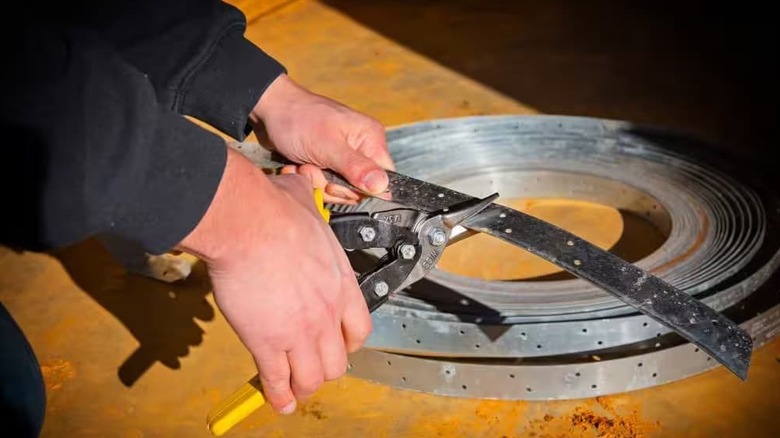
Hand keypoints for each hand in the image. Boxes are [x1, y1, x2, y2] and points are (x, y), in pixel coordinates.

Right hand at [177, 148, 370, 413]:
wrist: (249, 224)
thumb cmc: (275, 212)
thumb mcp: (305, 200)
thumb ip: (307, 197)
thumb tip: (299, 181)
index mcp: (341, 284)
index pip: (360, 328)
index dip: (350, 342)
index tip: (341, 345)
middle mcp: (327, 313)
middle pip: (339, 360)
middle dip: (327, 368)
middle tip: (314, 367)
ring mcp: (300, 332)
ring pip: (313, 378)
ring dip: (305, 386)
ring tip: (296, 391)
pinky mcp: (268, 343)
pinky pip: (277, 381)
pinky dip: (278, 395)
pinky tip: (278, 401)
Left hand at [250, 74, 394, 203]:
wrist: (268, 110)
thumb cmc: (298, 119)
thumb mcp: (327, 146)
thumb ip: (356, 168)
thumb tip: (382, 187)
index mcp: (370, 139)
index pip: (383, 179)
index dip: (361, 189)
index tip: (335, 182)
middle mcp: (361, 148)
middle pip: (359, 189)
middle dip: (332, 186)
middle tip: (312, 168)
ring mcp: (344, 157)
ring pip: (340, 190)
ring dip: (318, 182)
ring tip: (303, 165)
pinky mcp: (328, 163)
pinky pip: (326, 184)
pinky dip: (310, 180)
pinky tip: (298, 166)